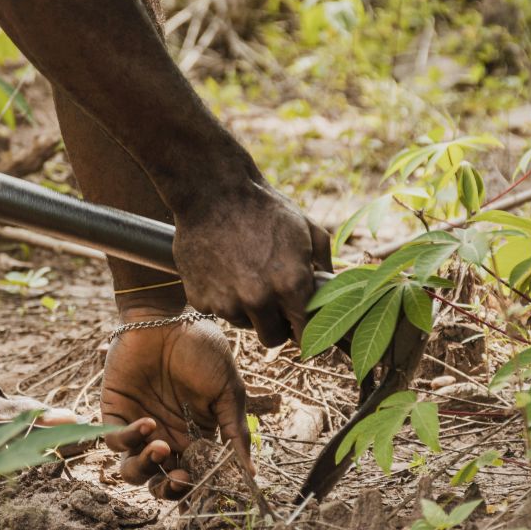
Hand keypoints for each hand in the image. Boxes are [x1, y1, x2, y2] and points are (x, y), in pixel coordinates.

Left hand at [101, 310, 249, 499]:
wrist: (166, 317)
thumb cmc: (201, 348)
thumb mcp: (228, 391)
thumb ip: (236, 432)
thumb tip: (251, 474)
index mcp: (194, 435)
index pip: (193, 476)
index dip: (197, 489)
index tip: (204, 490)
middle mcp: (165, 436)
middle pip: (161, 482)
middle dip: (169, 490)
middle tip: (180, 480)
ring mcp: (138, 427)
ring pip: (134, 471)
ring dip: (147, 469)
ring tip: (160, 448)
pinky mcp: (115, 413)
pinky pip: (116, 442)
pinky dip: (130, 439)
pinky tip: (148, 422)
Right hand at [172, 179, 331, 346]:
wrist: (212, 191)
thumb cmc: (264, 207)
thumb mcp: (307, 228)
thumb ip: (324, 264)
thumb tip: (331, 288)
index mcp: (290, 284)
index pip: (305, 334)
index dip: (304, 328)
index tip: (300, 321)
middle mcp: (258, 299)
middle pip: (272, 338)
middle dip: (276, 324)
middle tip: (273, 301)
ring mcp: (225, 301)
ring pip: (242, 323)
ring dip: (246, 308)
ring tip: (244, 274)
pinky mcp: (199, 298)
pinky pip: (216, 309)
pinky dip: (220, 296)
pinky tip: (222, 268)